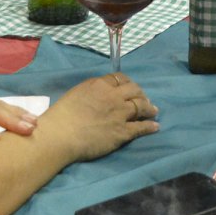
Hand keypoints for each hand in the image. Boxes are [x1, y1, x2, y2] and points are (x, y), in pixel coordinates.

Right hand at [33, 72, 160, 162]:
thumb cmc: (62, 115)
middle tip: (144, 99)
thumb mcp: (77, 93)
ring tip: (154, 110)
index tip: (130, 87)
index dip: (127, 83)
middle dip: (140, 94)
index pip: (120, 78)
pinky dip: (150, 126)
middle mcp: (113, 96)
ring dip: (149, 108)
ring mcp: (120, 114)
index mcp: (100, 85)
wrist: (60, 135)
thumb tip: (101, 93)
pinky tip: (155, 126)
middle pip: (134, 90)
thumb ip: (92, 91)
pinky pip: (141, 127)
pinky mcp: (122, 132)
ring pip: (141, 106)